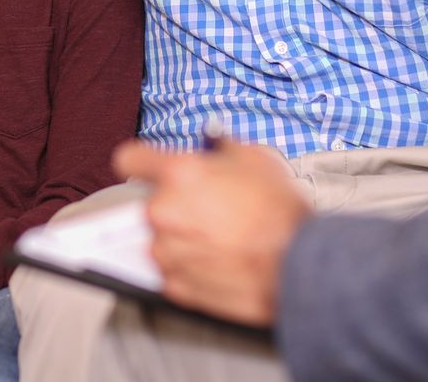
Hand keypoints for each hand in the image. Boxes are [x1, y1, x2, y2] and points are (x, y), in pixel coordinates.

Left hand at [114, 139, 312, 326]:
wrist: (299, 264)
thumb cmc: (280, 213)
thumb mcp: (253, 158)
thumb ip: (219, 147)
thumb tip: (211, 142)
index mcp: (178, 174)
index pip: (129, 159)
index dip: (140, 162)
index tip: (145, 168)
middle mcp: (164, 212)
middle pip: (150, 204)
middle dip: (173, 206)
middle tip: (206, 210)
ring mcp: (168, 251)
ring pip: (160, 240)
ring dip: (180, 239)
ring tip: (216, 239)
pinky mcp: (177, 286)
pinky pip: (171, 272)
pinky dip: (188, 268)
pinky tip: (217, 261)